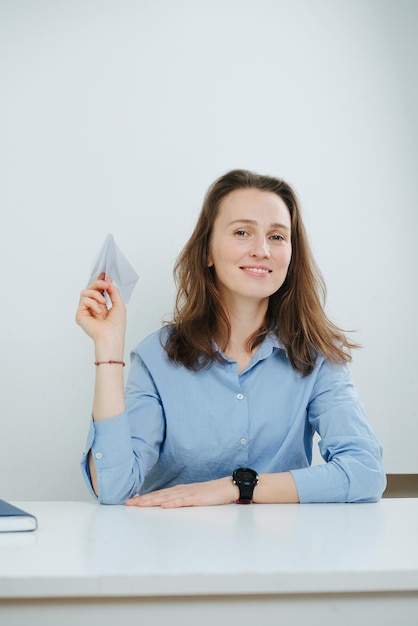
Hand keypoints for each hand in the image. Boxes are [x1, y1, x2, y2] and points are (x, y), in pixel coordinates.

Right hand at [76, 275, 125, 347]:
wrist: (111, 336)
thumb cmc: (116, 325)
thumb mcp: (119, 304)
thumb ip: (113, 291)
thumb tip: (108, 280)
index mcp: (102, 305)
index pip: (98, 290)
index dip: (100, 281)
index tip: (104, 274)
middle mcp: (93, 307)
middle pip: (90, 288)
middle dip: (98, 284)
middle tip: (105, 285)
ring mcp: (86, 310)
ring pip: (85, 292)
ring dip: (96, 294)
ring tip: (104, 302)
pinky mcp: (80, 314)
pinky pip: (84, 300)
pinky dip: (93, 303)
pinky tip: (99, 311)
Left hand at [125, 477, 239, 508]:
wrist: (227, 487)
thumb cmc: (210, 494)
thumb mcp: (192, 498)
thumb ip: (179, 501)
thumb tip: (166, 506)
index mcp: (178, 491)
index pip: (158, 495)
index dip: (144, 498)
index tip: (130, 501)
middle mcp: (180, 490)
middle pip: (158, 495)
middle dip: (142, 500)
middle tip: (128, 503)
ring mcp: (188, 493)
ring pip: (166, 497)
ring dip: (152, 500)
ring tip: (139, 504)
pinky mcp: (197, 498)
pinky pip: (183, 501)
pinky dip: (173, 503)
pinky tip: (164, 505)